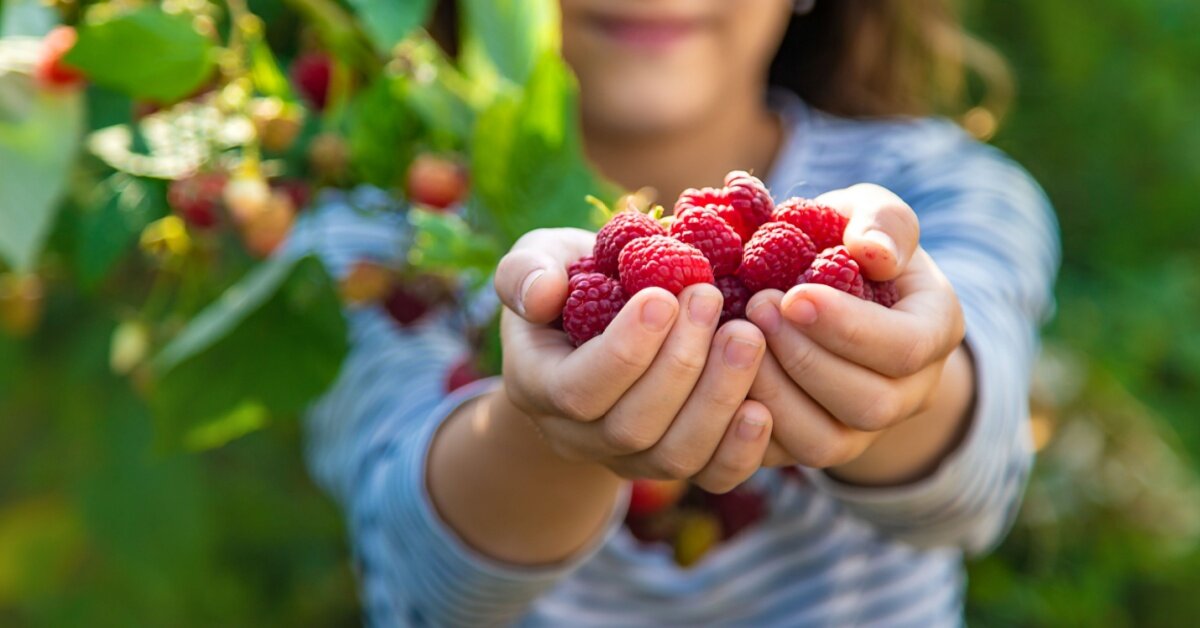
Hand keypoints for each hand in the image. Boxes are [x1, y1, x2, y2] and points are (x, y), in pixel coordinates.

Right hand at [495, 228, 770, 492]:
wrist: (600, 325)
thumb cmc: (571, 282)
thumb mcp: (538, 262)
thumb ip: (526, 272)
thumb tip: (542, 294)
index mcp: (539, 385)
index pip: (577, 390)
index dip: (624, 352)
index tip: (663, 296)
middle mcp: (580, 436)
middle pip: (632, 428)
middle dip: (680, 365)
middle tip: (711, 299)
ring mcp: (631, 458)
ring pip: (675, 457)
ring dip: (717, 398)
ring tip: (747, 337)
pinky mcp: (679, 461)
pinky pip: (711, 476)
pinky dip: (741, 449)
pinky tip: (763, 406)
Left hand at [745, 185, 969, 481]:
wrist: (819, 289)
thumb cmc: (845, 242)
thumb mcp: (870, 214)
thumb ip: (882, 223)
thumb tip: (873, 252)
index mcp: (933, 331)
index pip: (904, 348)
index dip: (848, 328)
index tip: (793, 295)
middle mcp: (906, 392)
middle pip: (869, 404)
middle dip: (805, 359)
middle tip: (756, 308)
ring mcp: (858, 429)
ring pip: (823, 443)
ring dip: (774, 393)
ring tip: (737, 338)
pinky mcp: (807, 446)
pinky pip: (780, 456)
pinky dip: (743, 422)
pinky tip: (718, 374)